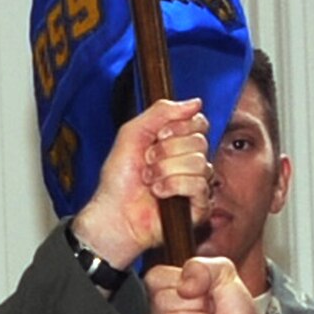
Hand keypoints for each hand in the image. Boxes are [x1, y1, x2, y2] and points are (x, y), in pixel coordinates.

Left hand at [72, 98, 208, 267]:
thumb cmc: (119, 178)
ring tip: (150, 180)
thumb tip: (195, 102)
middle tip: (147, 161)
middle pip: (200, 141)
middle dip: (167, 151)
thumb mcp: (133, 132)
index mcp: (178, 142)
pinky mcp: (199, 205)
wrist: (113, 211)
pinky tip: (159, 193)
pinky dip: (173, 186)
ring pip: (199, 163)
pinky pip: (199, 185)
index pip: (199, 123)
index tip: (158, 136)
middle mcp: (190, 161)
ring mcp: (196, 183)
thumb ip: (162, 111)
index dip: (179, 127)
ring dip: (166, 170)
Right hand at [144, 257, 279, 313]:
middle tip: (210, 313)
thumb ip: (203, 267)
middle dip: (198, 307)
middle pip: (162, 301)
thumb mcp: (225, 274)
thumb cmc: (234, 311)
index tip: (204, 292)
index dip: (187, 285)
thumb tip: (183, 284)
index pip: (155, 278)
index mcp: (166, 289)